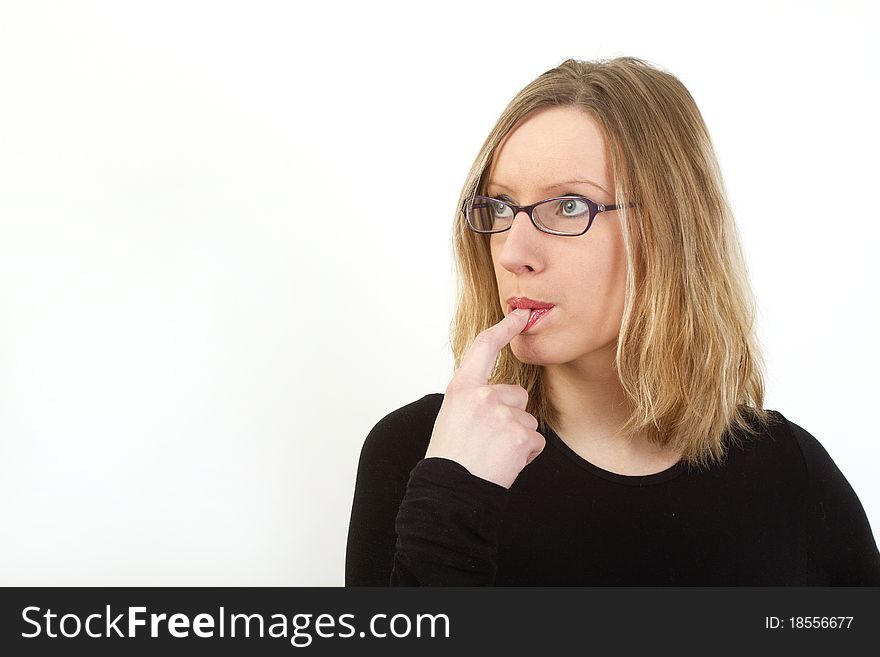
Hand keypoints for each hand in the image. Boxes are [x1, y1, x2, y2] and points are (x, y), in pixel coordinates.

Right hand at [424, 308, 545, 488]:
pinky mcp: (520, 436)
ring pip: (527, 420)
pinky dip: (526, 455)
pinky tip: (505, 464)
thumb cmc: (450, 458)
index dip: (504, 328)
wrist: (450, 492)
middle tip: (488, 440)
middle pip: (517, 395)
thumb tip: (500, 396)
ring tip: (493, 454)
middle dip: (511, 415)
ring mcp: (503, 415)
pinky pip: (535, 441)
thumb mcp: (452, 416)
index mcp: (462, 389)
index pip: (484, 348)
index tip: (519, 315)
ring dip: (517, 438)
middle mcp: (483, 396)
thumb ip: (474, 399)